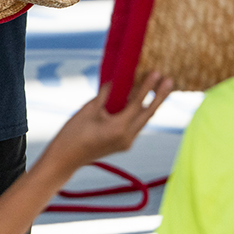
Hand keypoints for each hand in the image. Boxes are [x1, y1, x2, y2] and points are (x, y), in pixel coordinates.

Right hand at [42, 72, 173, 169]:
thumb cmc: (72, 134)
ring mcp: (126, 143)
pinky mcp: (123, 144)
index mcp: (118, 129)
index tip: (157, 73)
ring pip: (143, 120)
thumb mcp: (88, 109)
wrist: (64, 160)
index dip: (148, 87)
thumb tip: (118, 81)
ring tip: (162, 87)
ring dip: (152, 104)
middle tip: (170, 80)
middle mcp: (127, 138)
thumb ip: (106, 95)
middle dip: (159, 96)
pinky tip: (143, 100)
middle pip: (148, 114)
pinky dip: (140, 112)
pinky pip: (136, 125)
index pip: (137, 104)